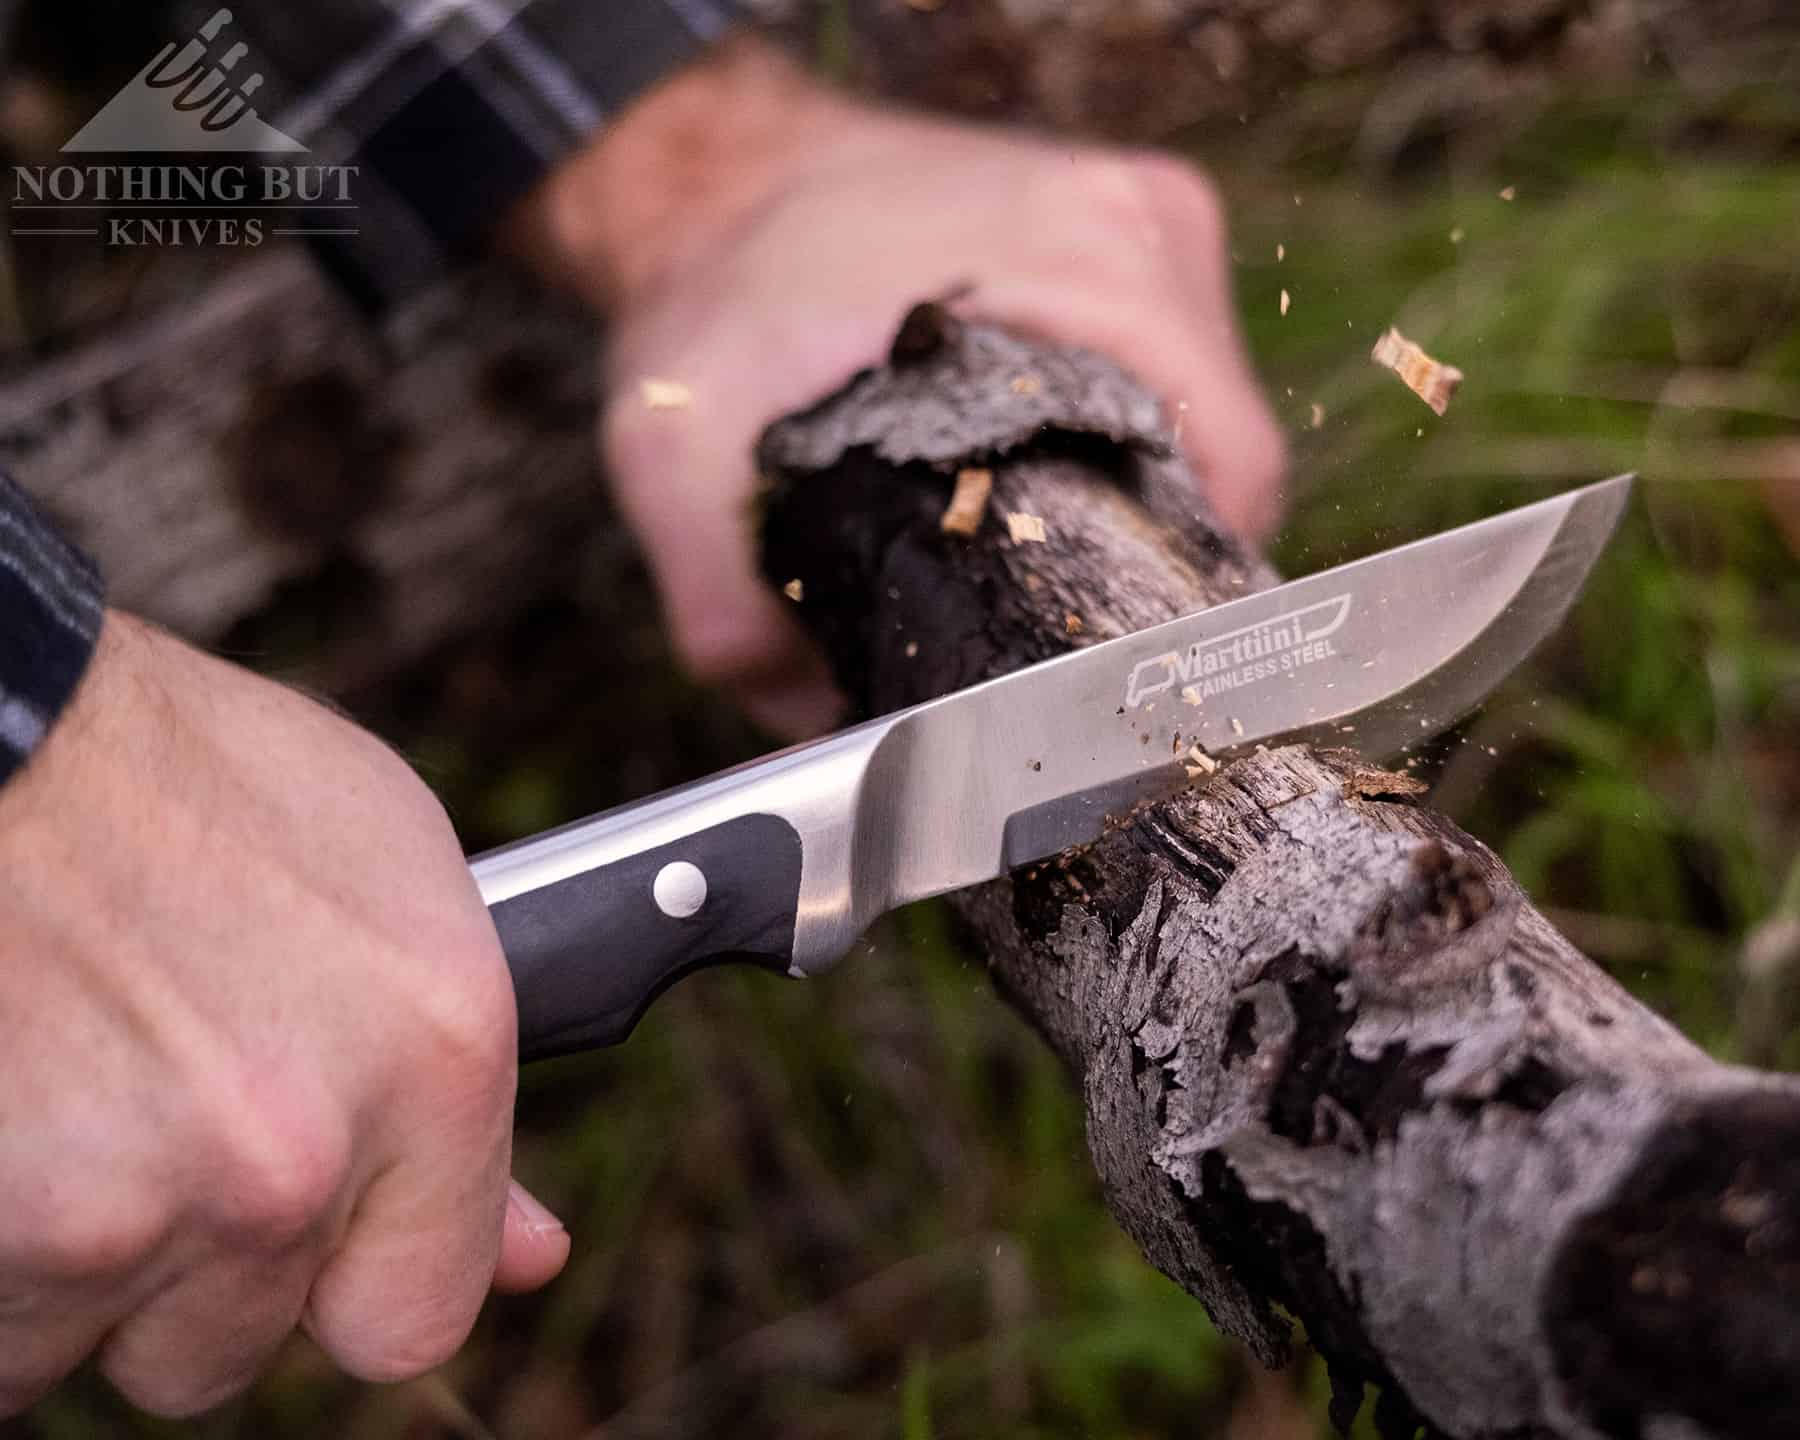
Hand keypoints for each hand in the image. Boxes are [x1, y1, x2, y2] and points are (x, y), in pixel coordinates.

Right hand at [0, 615, 567, 1417]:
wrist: (5, 733)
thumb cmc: (190, 786)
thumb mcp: (395, 896)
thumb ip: (463, 1103)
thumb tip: (534, 1251)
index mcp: (433, 1059)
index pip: (416, 1316)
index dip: (353, 1287)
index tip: (319, 1253)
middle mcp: (294, 1155)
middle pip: (227, 1347)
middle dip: (188, 1267)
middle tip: (152, 1116)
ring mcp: (128, 1203)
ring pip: (86, 1346)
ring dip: (70, 1267)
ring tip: (69, 1090)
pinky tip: (10, 1124)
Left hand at [506, 39, 1285, 737]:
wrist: (715, 173)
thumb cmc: (710, 287)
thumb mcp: (679, 450)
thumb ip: (726, 607)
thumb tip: (816, 727)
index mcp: (1084, 265)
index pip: (1229, 468)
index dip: (1182, 586)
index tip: (1104, 647)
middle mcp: (1137, 225)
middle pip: (1221, 453)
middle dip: (1149, 552)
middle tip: (1051, 617)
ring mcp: (1140, 215)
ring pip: (1199, 414)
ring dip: (1140, 494)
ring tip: (1042, 547)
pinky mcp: (1122, 227)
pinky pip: (1165, 369)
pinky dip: (1121, 436)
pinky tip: (1046, 476)